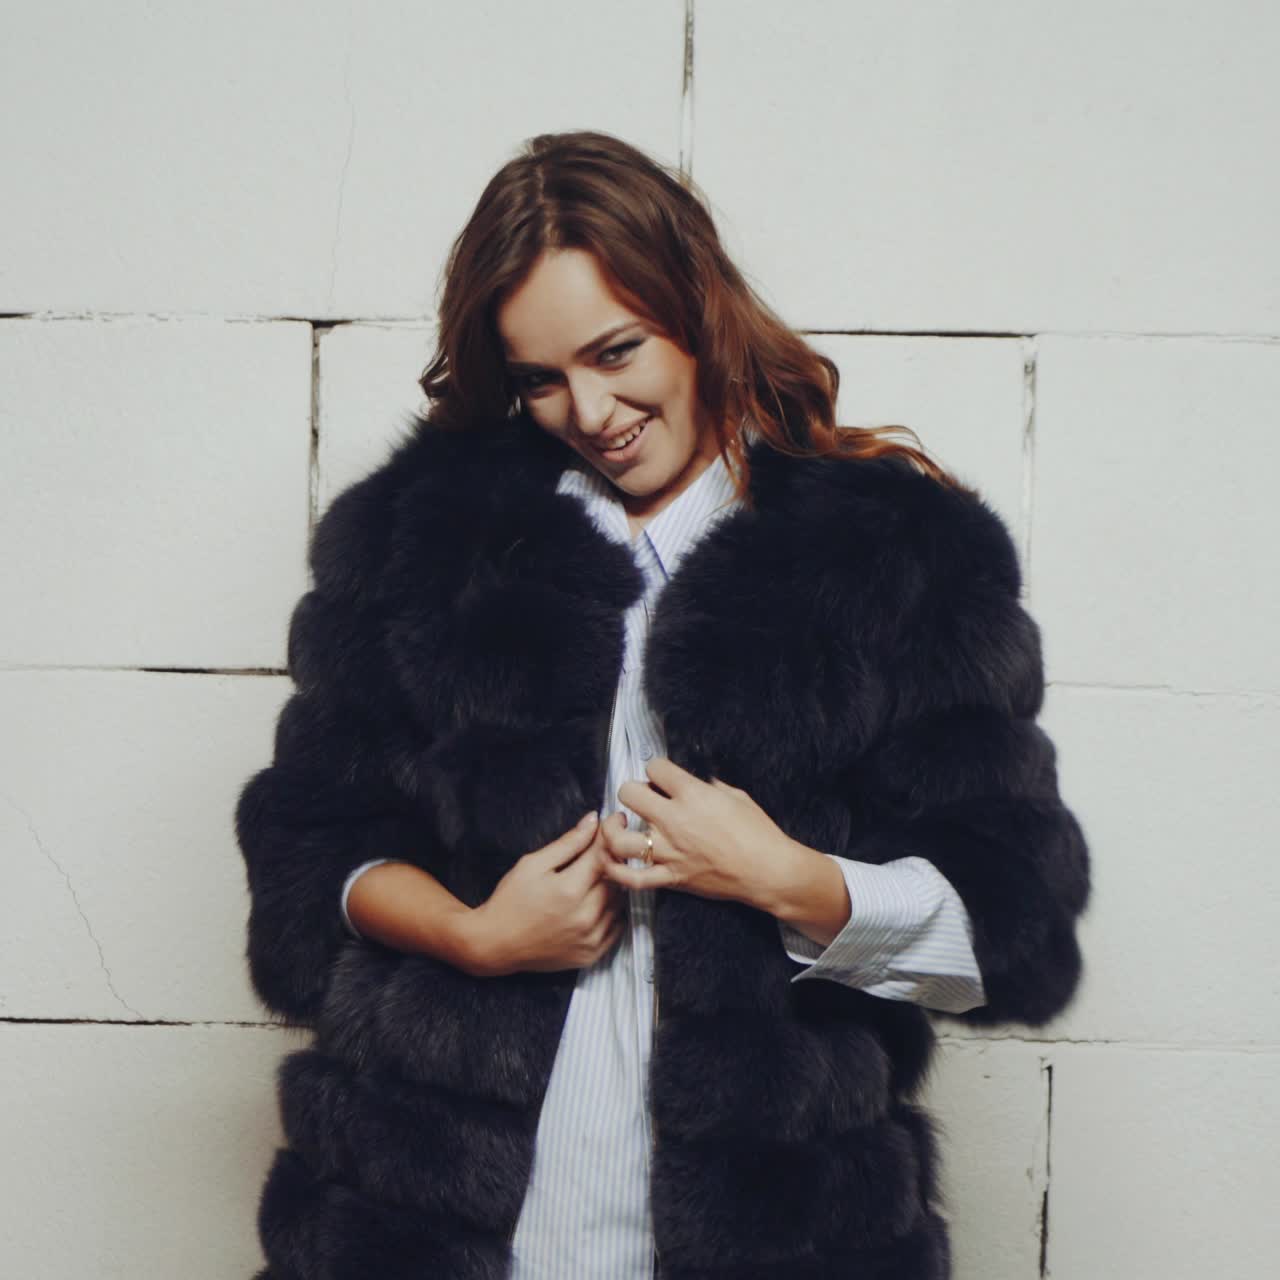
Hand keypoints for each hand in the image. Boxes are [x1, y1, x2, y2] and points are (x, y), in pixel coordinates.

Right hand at [467, 812, 625, 975]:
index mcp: (569, 890)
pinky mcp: (591, 955)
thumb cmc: (510, 901)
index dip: (611, 835)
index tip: (615, 821)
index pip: (604, 854)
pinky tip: (597, 902)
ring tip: (598, 877)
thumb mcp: (532, 864)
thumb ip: (567, 843)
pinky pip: (617, 926)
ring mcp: (590, 938)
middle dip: (613, 860)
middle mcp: (584, 916)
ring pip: (620, 902)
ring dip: (615, 886)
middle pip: (617, 879)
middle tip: (603, 850)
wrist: (495, 944)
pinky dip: (613, 911)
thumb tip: (593, 820)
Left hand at [601, 758, 798, 907]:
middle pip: (629, 794)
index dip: (656, 768)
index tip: (661, 776)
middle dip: (631, 791)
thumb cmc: (758, 832)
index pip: (655, 768)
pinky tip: (613, 860)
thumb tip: (695, 783)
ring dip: (612, 829)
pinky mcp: (671, 878)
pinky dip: (616, 871)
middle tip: (640, 797)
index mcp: (693, 794)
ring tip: (620, 825)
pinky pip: (632, 878)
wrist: (768, 871)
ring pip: (619, 840)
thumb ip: (708, 786)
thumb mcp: (735, 795)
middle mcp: (675, 820)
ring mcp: (669, 852)